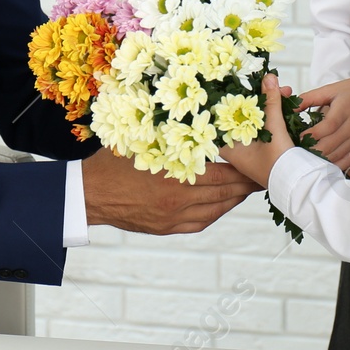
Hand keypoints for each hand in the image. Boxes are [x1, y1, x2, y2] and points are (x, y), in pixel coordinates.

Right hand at [81, 144, 259, 234]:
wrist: (89, 194)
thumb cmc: (112, 163)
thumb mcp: (143, 143)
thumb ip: (170, 138)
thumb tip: (193, 120)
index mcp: (174, 179)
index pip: (220, 176)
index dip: (241, 172)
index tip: (255, 164)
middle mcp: (178, 202)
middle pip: (223, 196)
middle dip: (243, 187)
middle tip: (260, 178)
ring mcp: (172, 219)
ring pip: (214, 212)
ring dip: (232, 201)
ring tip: (245, 190)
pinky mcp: (165, 229)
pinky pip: (199, 224)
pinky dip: (214, 213)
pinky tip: (221, 205)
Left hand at [218, 74, 294, 187]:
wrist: (301, 185)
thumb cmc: (281, 164)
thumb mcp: (274, 128)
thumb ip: (271, 102)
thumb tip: (268, 78)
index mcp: (232, 150)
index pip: (219, 124)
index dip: (223, 105)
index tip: (230, 89)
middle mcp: (240, 151)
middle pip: (240, 119)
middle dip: (255, 101)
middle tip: (268, 86)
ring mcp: (254, 151)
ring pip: (255, 122)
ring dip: (268, 107)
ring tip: (282, 92)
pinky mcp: (268, 151)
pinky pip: (266, 129)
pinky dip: (274, 117)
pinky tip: (286, 104)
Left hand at [300, 76, 349, 176]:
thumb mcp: (333, 89)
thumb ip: (310, 97)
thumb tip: (290, 105)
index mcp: (345, 110)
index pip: (326, 127)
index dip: (310, 135)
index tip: (296, 137)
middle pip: (330, 146)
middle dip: (310, 150)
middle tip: (295, 150)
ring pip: (336, 157)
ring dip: (318, 159)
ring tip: (304, 157)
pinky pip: (346, 163)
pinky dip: (332, 165)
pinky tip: (320, 163)